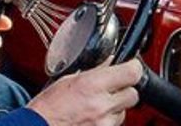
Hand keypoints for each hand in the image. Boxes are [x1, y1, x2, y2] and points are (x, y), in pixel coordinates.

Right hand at [26, 59, 142, 125]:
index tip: (131, 65)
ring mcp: (105, 123)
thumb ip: (93, 71)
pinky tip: (93, 116)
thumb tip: (110, 62)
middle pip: (133, 94)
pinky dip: (108, 119)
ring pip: (125, 111)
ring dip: (115, 106)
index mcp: (91, 85)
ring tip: (95, 104)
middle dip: (124, 89)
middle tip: (111, 86)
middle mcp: (102, 105)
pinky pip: (115, 124)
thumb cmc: (47, 107)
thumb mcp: (66, 80)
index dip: (133, 67)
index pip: (131, 73)